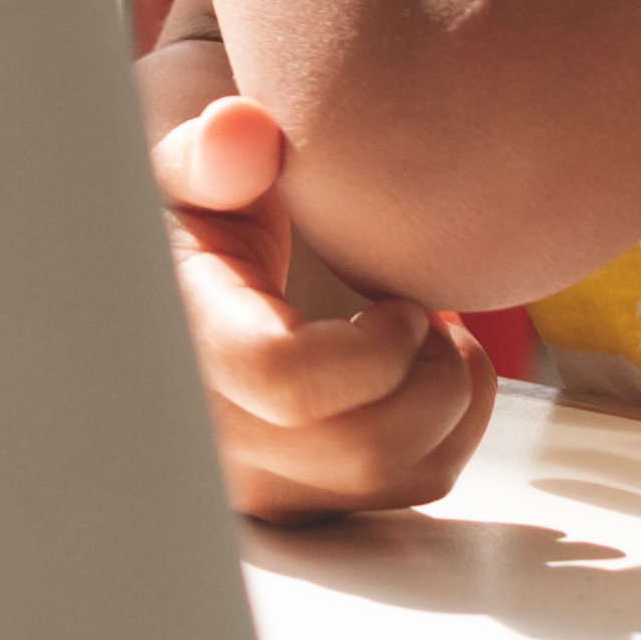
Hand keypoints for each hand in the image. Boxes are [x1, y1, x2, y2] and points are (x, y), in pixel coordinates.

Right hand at [156, 90, 496, 519]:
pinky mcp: (308, 506)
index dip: (376, 346)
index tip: (401, 301)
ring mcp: (264, 487)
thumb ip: (216, 152)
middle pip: (364, 445)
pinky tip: (422, 369)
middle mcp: (219, 443)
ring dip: (451, 398)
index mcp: (190, 351)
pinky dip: (449, 428)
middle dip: (432, 372)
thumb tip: (242, 133)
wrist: (194, 284)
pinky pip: (413, 487)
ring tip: (431, 332)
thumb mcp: (193, 172)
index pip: (290, 382)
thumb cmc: (202, 215)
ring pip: (400, 475)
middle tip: (430, 310)